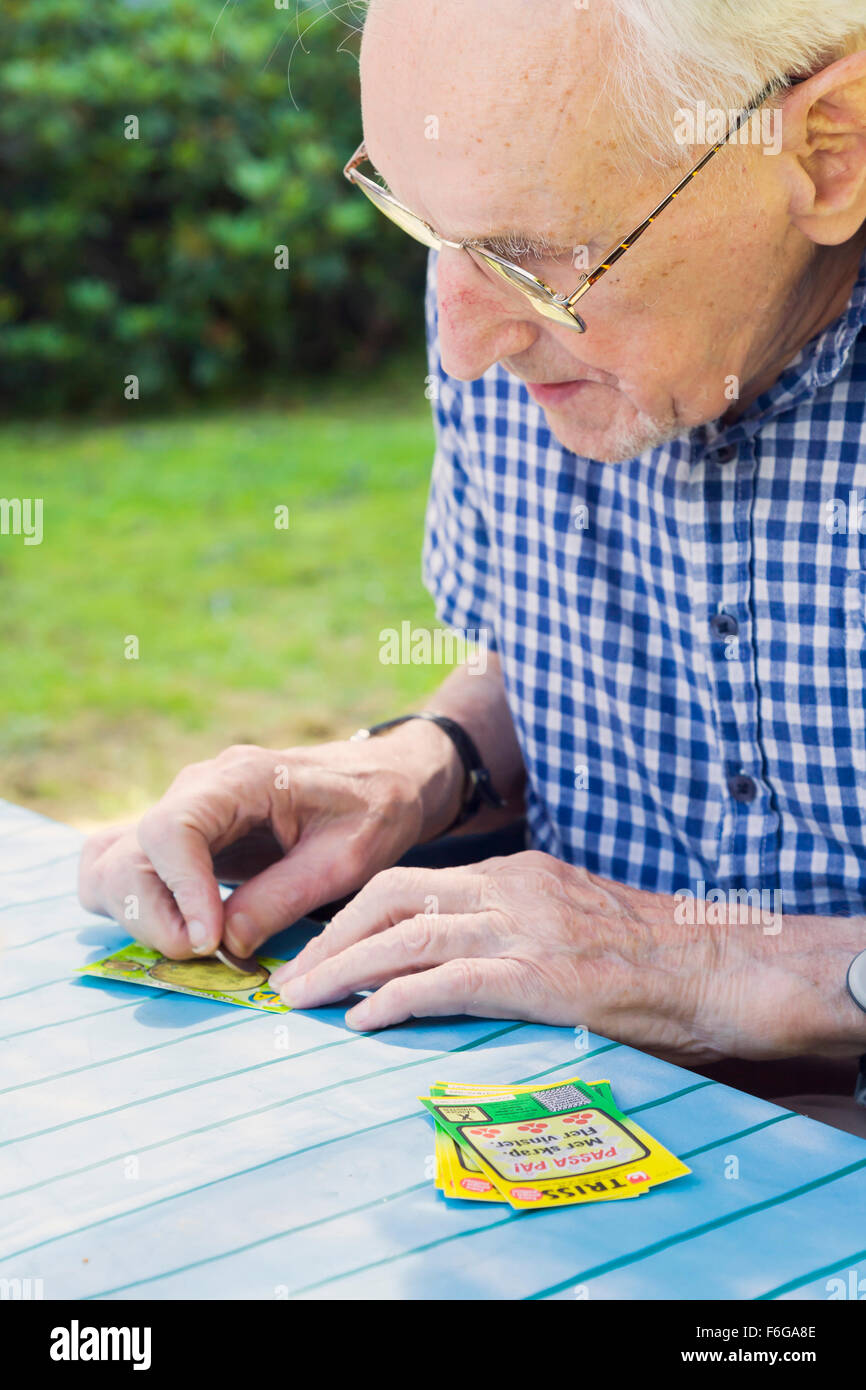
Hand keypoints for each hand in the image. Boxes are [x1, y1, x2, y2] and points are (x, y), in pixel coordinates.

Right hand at [78, 727, 462, 959]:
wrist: (383, 779)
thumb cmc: (374, 809)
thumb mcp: (348, 857)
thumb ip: (284, 897)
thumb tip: (224, 945)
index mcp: (241, 779)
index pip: (172, 829)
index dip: (180, 892)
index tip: (208, 940)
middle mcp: (198, 789)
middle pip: (129, 853)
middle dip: (154, 917)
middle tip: (207, 955)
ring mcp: (184, 811)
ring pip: (113, 863)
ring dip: (137, 915)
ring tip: (194, 946)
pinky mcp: (182, 838)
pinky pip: (124, 866)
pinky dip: (132, 905)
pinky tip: (177, 932)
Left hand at [270, 852, 764, 1061]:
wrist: (720, 966)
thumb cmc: (654, 954)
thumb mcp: (576, 918)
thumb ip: (519, 925)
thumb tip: (460, 961)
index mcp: (517, 872)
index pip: (412, 881)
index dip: (353, 914)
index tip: (318, 947)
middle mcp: (512, 890)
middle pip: (392, 897)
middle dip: (332, 937)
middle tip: (290, 977)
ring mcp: (527, 931)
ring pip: (409, 936)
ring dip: (344, 969)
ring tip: (304, 1001)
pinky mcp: (543, 977)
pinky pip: (450, 983)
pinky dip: (397, 999)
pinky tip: (362, 1020)